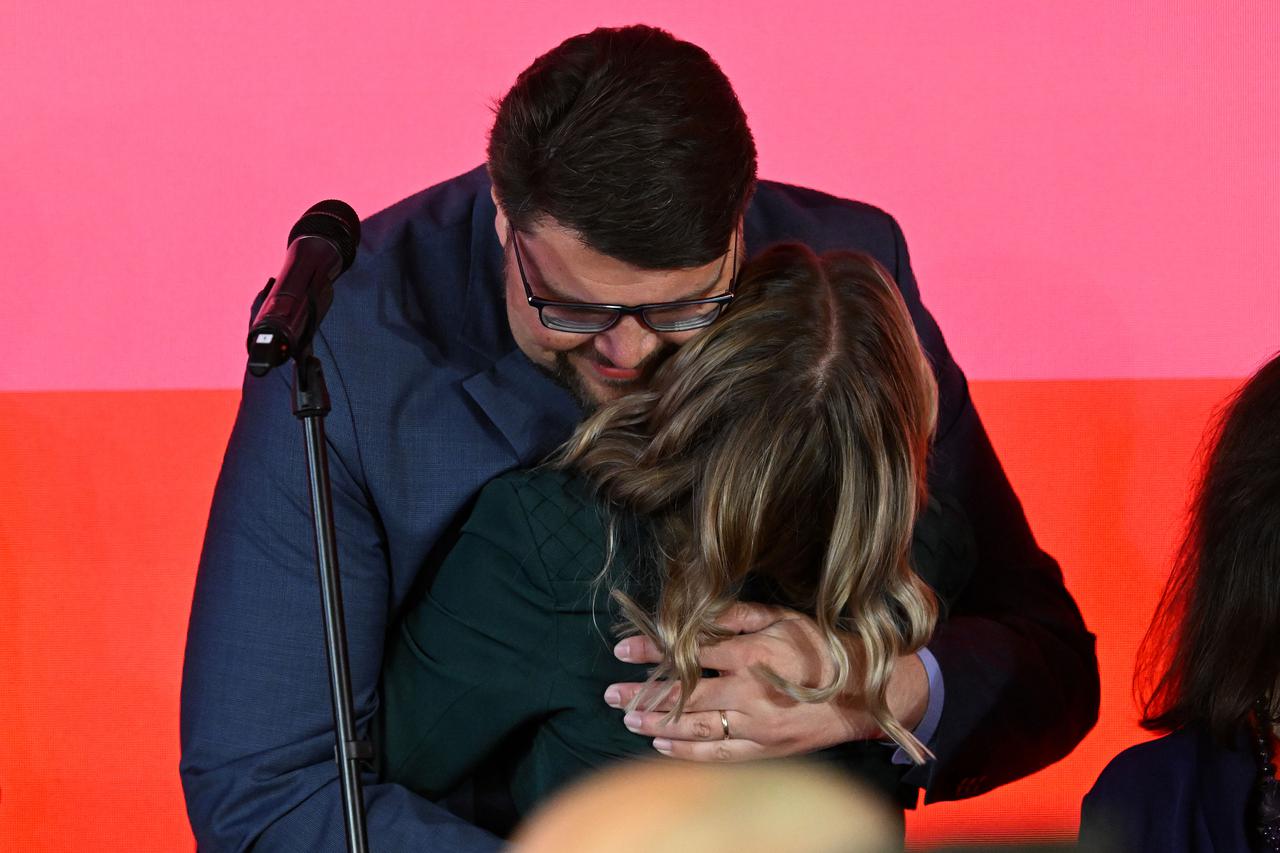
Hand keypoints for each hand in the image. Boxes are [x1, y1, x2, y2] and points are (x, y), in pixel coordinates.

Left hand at [603, 602, 928, 761]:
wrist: (864, 691)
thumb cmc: (821, 648)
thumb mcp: (782, 618)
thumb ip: (737, 616)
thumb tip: (696, 611)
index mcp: (752, 653)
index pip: (690, 651)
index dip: (652, 651)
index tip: (621, 649)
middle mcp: (750, 691)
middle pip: (684, 693)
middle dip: (643, 693)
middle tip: (610, 693)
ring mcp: (757, 725)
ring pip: (696, 727)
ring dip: (658, 724)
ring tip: (627, 718)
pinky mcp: (766, 749)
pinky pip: (720, 754)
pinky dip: (688, 752)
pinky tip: (661, 746)